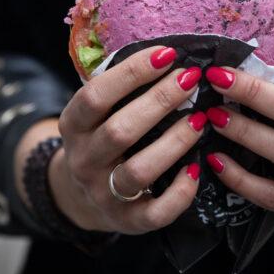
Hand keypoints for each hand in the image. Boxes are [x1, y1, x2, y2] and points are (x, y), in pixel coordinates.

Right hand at [54, 46, 204, 233]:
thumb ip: (123, 87)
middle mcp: (83, 160)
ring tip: (200, 120)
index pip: (95, 95)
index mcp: (73, 125)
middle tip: (191, 79)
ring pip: (138, 171)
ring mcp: (103, 193)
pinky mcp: (127, 221)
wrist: (85, 195)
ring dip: (174, 143)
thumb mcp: (99, 111)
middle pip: (120, 131)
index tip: (167, 53)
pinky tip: (196, 169)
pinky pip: (156, 213)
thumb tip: (171, 52)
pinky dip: (180, 193)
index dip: (131, 73)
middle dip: (160, 101)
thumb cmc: (105, 137)